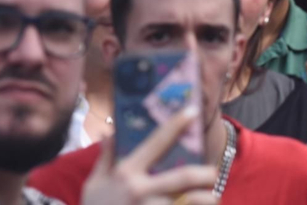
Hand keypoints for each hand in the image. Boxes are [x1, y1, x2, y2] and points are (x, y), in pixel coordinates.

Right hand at [79, 106, 216, 204]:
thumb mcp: (94, 183)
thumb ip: (106, 158)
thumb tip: (110, 132)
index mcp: (127, 172)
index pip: (156, 143)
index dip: (175, 126)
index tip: (192, 111)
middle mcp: (142, 191)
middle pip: (184, 178)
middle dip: (205, 174)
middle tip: (212, 172)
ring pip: (191, 202)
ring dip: (207, 200)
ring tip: (212, 198)